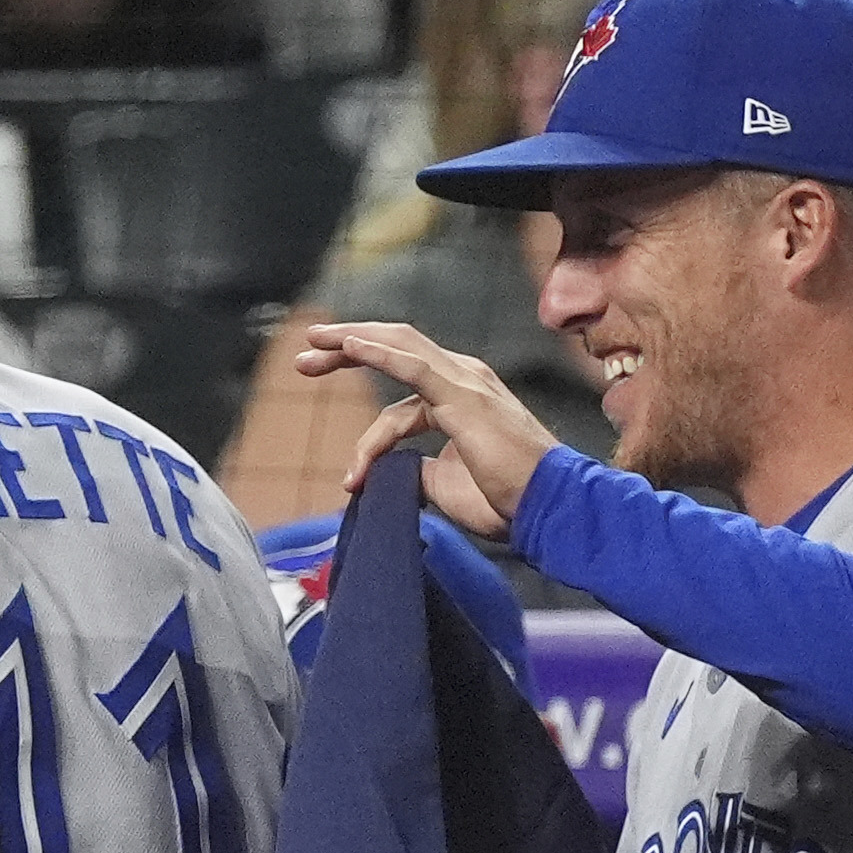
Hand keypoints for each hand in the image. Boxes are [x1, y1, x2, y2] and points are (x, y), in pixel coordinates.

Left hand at [297, 321, 560, 538]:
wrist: (548, 508)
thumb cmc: (507, 500)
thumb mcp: (445, 485)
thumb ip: (414, 471)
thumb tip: (387, 473)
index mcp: (460, 396)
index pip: (402, 387)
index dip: (366, 421)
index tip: (348, 473)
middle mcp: (462, 379)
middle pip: (396, 349)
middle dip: (347, 349)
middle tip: (304, 359)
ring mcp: (465, 382)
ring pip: (399, 347)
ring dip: (350, 345)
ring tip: (310, 351)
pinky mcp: (463, 396)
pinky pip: (413, 365)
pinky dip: (378, 353)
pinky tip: (348, 346)